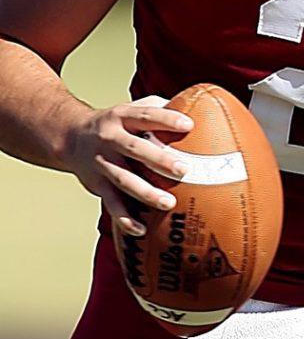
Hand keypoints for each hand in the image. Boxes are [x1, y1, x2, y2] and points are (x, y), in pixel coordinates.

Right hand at [61, 96, 192, 235]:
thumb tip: (199, 108)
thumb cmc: (117, 124)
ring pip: (124, 179)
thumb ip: (159, 110)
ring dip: (146, 192)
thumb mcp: (132, 110)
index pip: (146, 116)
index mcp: (122, 118)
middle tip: (183, 170)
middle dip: (159, 159)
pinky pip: (111, 203)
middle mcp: (110, 138)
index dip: (166, 119)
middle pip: (135, 149)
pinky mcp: (97, 184)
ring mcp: (102, 163)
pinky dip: (125, 218)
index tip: (189, 125)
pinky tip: (141, 229)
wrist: (70, 137)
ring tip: (169, 203)